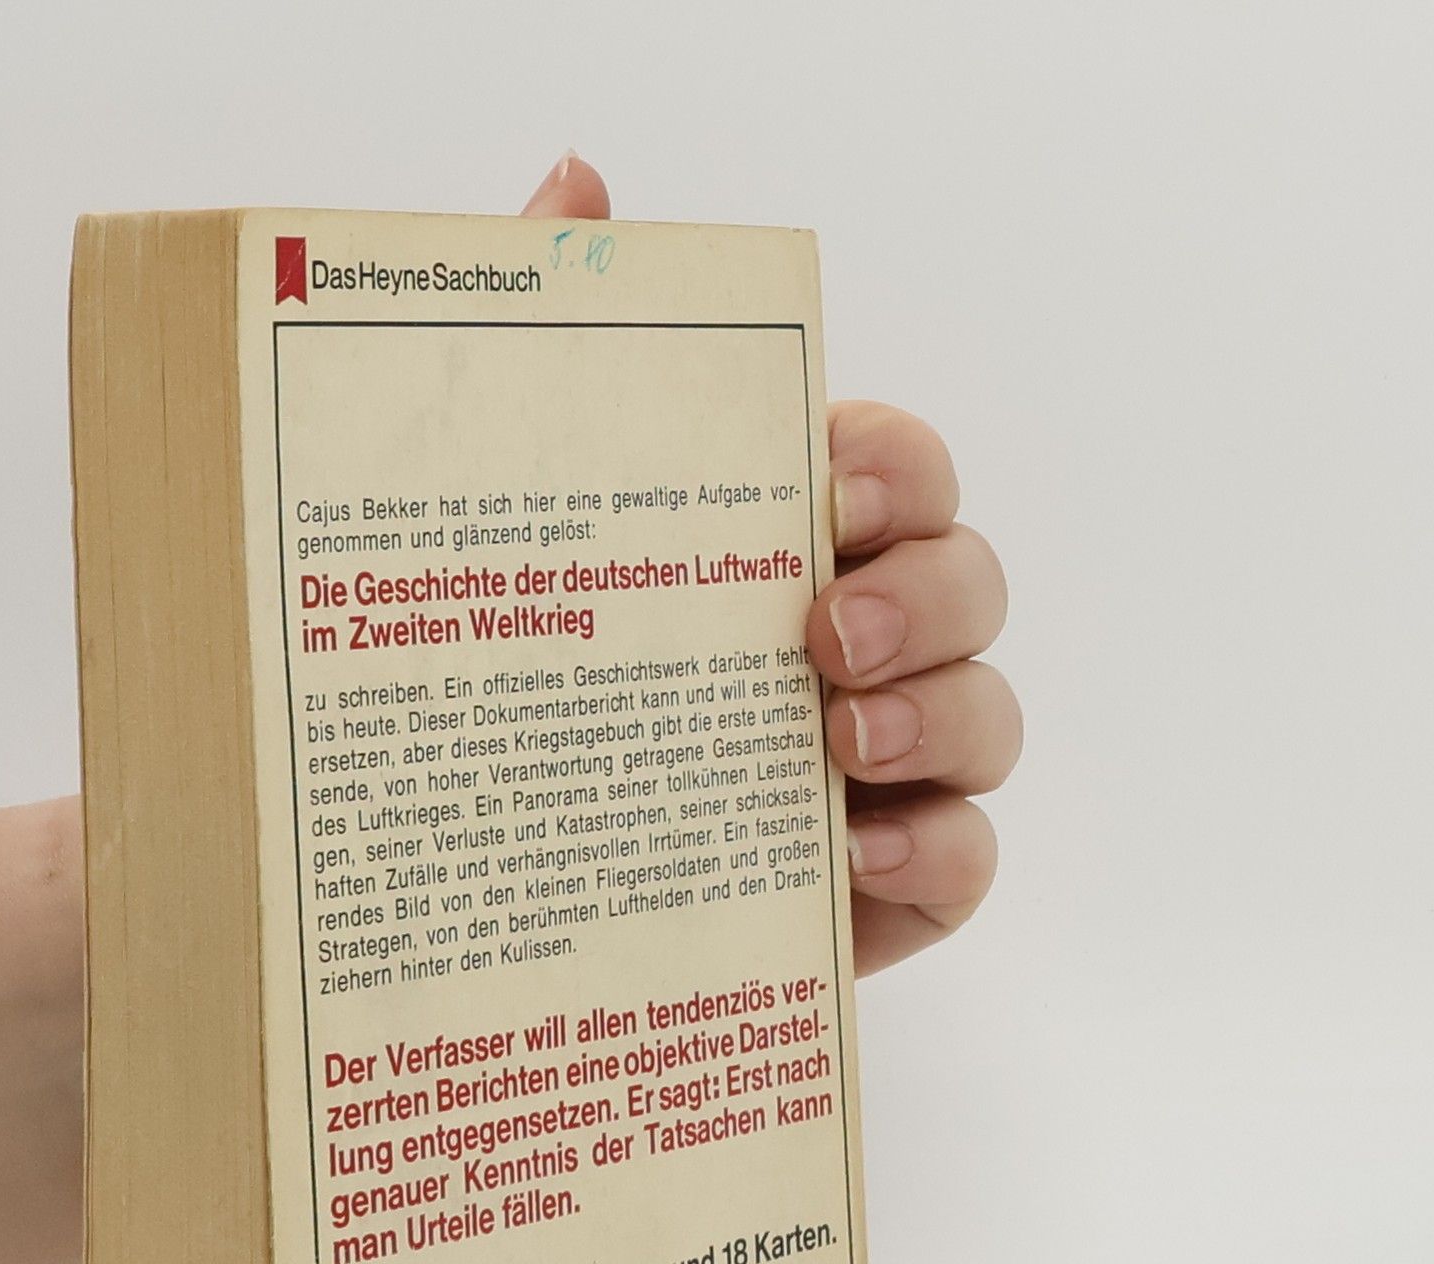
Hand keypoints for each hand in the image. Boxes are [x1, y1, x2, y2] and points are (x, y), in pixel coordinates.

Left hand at [522, 156, 1018, 976]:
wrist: (460, 891)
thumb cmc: (493, 700)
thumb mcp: (487, 519)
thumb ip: (542, 345)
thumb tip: (578, 185)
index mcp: (774, 555)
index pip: (894, 472)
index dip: (891, 468)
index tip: (817, 491)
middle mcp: (849, 649)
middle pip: (968, 583)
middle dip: (926, 592)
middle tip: (824, 631)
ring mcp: (877, 773)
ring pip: (991, 717)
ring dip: (941, 716)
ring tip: (839, 739)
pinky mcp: (875, 891)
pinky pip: (966, 865)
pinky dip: (938, 857)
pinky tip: (858, 859)